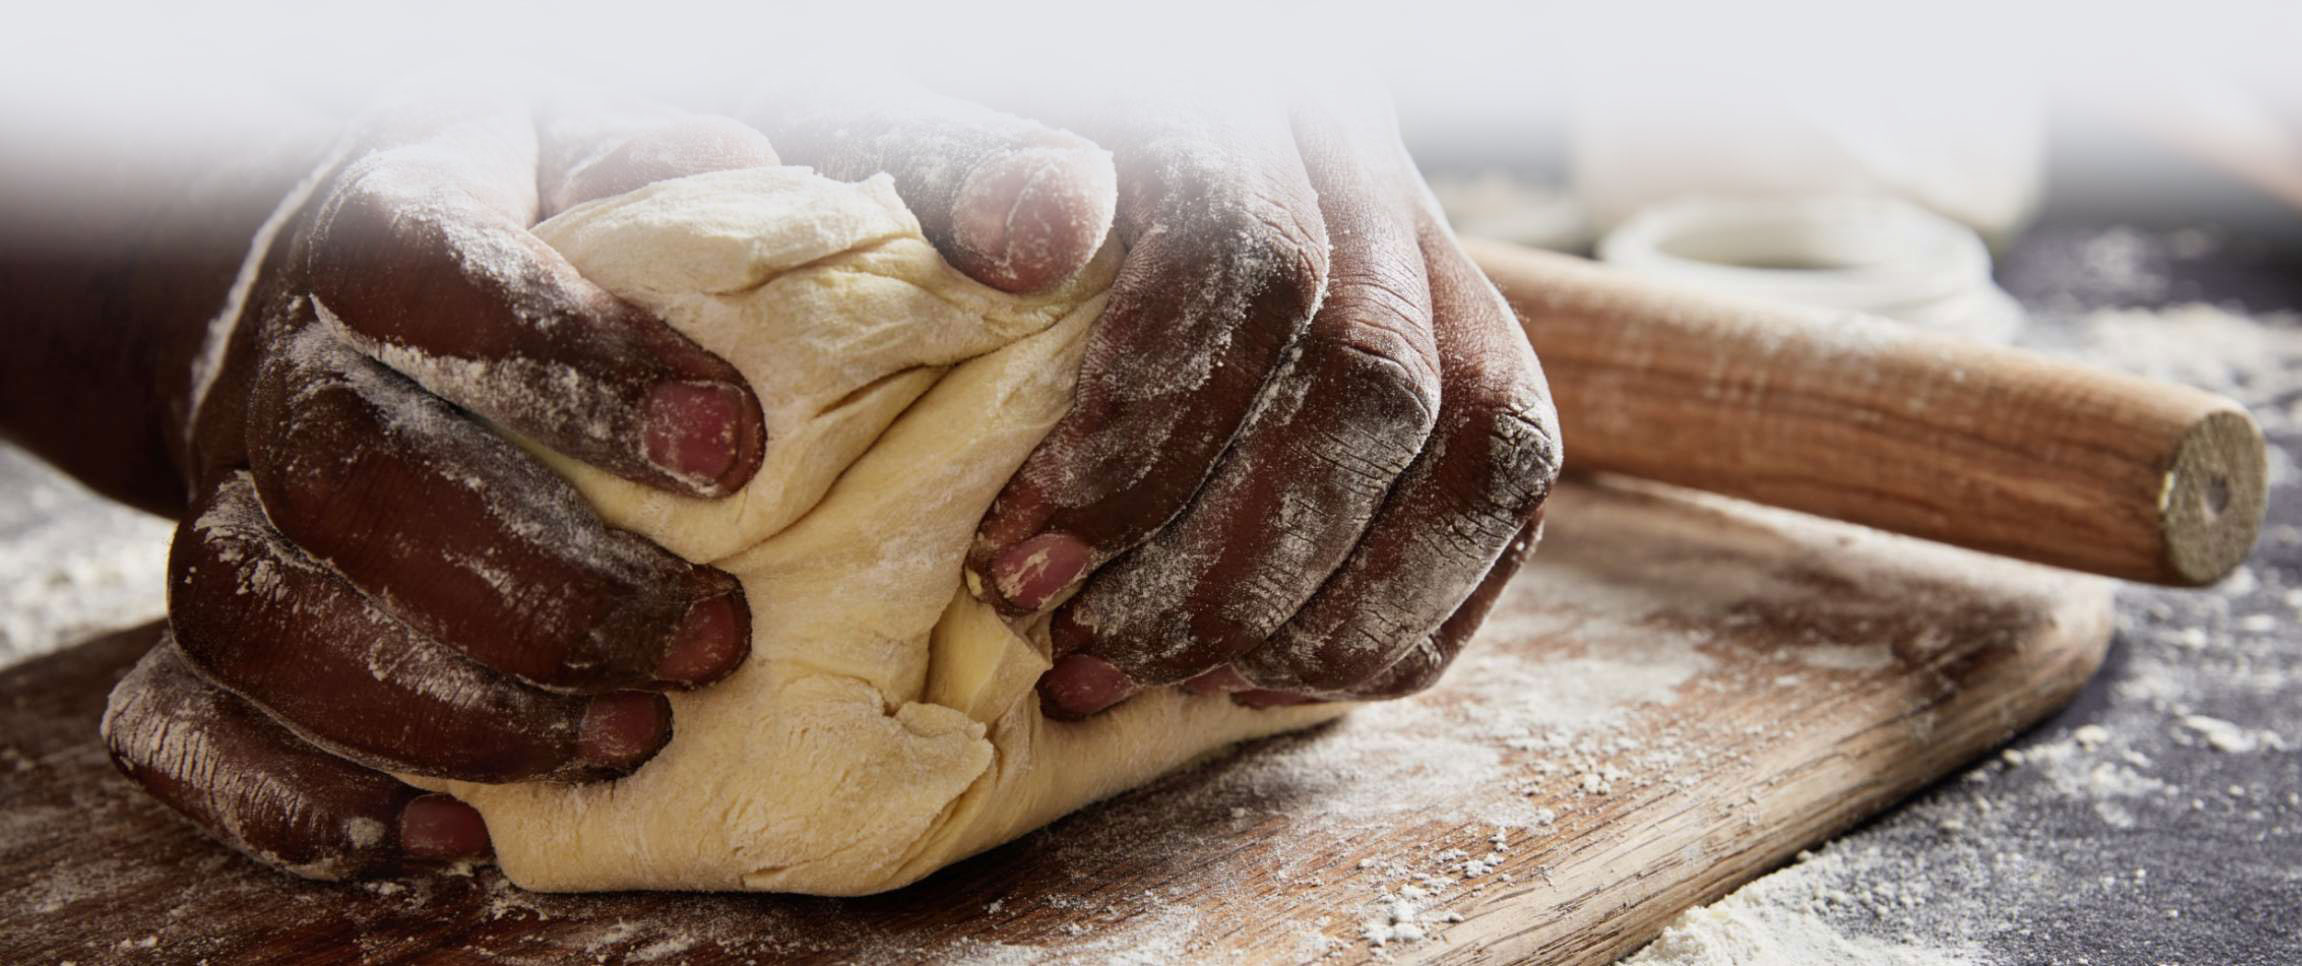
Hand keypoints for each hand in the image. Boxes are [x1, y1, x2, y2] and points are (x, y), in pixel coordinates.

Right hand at [104, 93, 782, 877]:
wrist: (329, 299)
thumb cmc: (517, 231)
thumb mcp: (589, 155)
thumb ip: (658, 167)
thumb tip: (743, 189)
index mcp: (377, 223)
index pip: (428, 268)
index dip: (571, 359)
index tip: (730, 445)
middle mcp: (278, 367)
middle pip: (354, 473)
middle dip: (546, 582)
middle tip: (708, 637)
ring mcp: (226, 501)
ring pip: (268, 619)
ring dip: (452, 707)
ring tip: (621, 737)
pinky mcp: (201, 628)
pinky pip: (182, 726)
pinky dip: (296, 799)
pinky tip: (447, 833)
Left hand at [950, 88, 1561, 714]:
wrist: (1052, 114)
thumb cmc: (955, 131)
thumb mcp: (895, 105)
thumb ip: (956, 154)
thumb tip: (1045, 230)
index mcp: (1242, 91)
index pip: (1257, 264)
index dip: (1149, 438)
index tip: (1028, 553)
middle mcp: (1366, 166)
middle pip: (1377, 380)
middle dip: (1231, 561)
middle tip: (1092, 648)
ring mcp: (1436, 261)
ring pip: (1479, 447)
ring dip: (1331, 610)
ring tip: (1179, 678)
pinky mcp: (1473, 349)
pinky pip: (1509, 497)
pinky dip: (1405, 616)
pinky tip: (1274, 676)